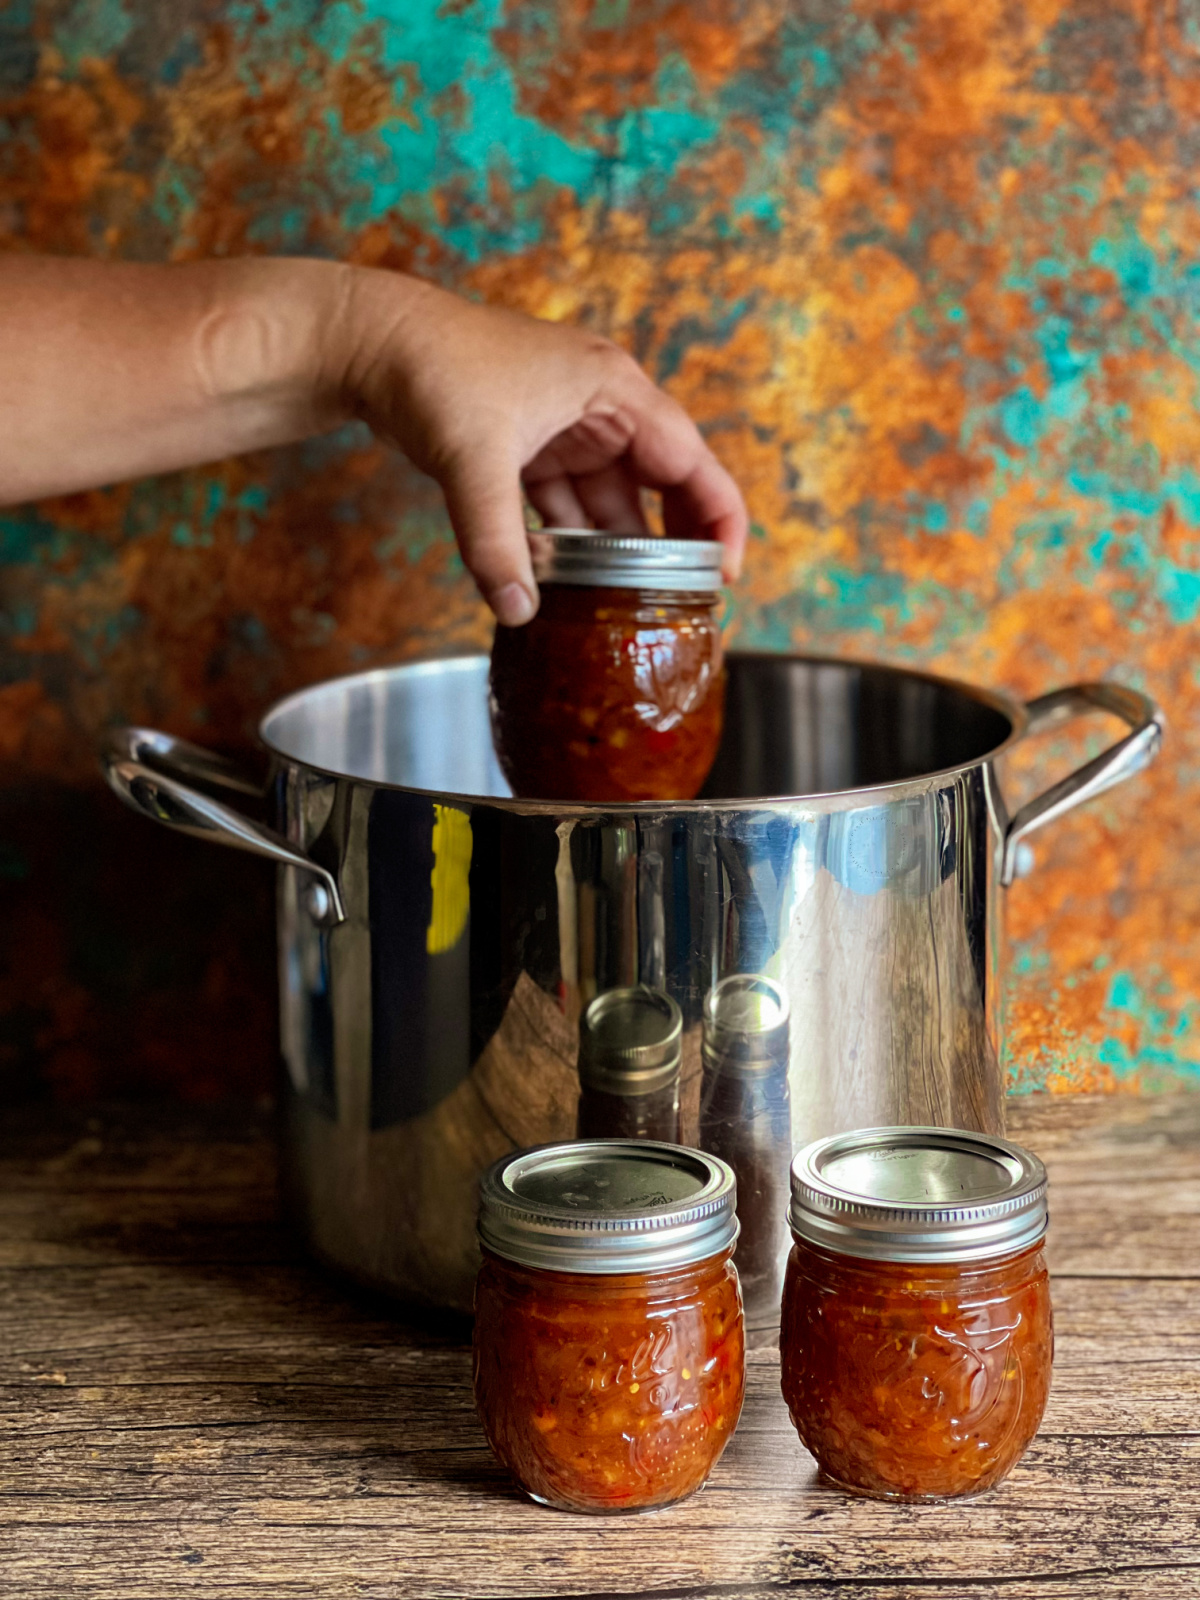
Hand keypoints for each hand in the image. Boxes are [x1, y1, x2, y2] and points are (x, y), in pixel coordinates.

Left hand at [332, 270, 747, 625]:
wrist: (369, 342)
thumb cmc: (432, 368)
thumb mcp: (471, 458)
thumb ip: (495, 539)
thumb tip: (518, 610)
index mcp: (612, 390)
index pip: (690, 460)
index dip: (717, 518)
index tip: (724, 575)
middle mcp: (599, 407)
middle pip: (660, 485)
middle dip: (671, 544)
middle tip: (682, 604)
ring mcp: (564, 429)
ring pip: (608, 503)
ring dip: (613, 552)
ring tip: (624, 608)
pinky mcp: (529, 449)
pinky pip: (565, 506)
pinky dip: (568, 543)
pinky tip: (566, 584)